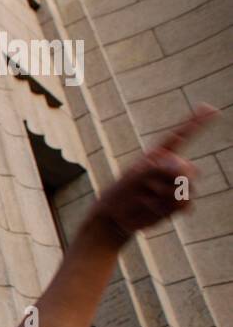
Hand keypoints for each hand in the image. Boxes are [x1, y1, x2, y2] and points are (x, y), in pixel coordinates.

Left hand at [86, 106, 215, 240]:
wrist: (116, 218)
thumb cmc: (119, 195)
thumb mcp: (134, 179)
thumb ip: (157, 170)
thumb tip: (181, 167)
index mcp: (157, 155)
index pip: (179, 136)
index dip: (196, 122)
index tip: (210, 108)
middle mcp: (169, 168)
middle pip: (189, 169)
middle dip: (173, 180)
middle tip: (149, 187)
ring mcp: (175, 185)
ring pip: (189, 188)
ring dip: (167, 197)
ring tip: (146, 199)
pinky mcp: (178, 202)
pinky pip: (187, 204)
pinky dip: (171, 209)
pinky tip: (155, 209)